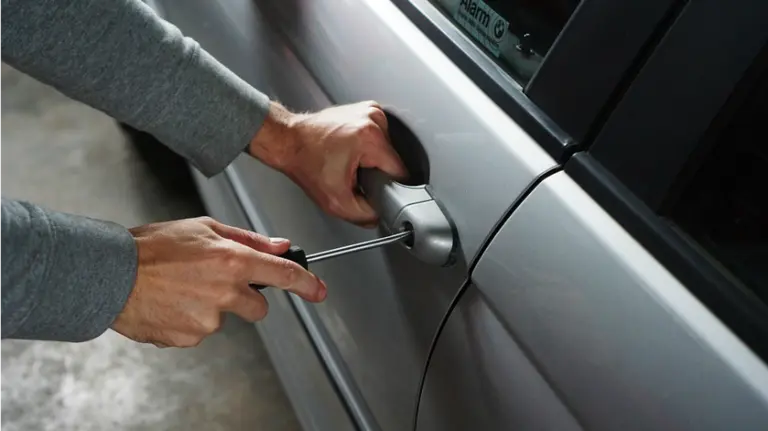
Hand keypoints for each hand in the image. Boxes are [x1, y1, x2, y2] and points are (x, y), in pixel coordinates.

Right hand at [112, 217, 325, 347]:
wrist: (110, 274)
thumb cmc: (152, 247)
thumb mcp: (204, 228)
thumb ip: (247, 239)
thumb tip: (280, 246)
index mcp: (232, 261)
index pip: (283, 275)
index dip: (307, 284)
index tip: (318, 291)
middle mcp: (225, 292)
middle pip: (258, 308)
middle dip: (245, 298)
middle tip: (215, 282)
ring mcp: (208, 319)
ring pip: (225, 318)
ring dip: (211, 307)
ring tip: (182, 288)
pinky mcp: (190, 338)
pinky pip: (200, 331)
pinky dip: (189, 320)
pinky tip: (171, 303)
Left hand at [249, 101, 407, 226]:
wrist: (288, 141)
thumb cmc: (305, 162)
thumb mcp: (336, 202)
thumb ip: (365, 215)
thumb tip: (380, 215)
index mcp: (370, 138)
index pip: (400, 171)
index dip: (388, 187)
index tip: (371, 188)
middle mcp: (373, 118)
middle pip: (393, 160)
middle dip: (377, 172)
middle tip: (353, 174)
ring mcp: (370, 110)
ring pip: (387, 149)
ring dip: (373, 159)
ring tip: (349, 160)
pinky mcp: (366, 109)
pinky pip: (379, 137)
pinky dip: (368, 147)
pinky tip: (351, 150)